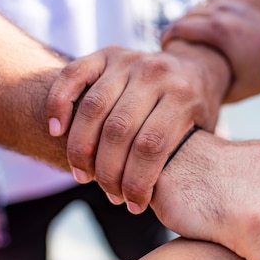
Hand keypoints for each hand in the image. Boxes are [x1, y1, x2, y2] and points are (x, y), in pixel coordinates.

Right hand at [45, 43, 229, 212]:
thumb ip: (189, 155)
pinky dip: (59, 102)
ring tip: (81, 175)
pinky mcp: (107, 54)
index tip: (133, 206)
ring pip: (92, 108)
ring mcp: (129, 61)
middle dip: (108, 171)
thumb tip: (172, 198)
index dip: (137, 181)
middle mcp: (155, 74)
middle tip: (109, 194)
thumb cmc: (196, 111)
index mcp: (182, 96)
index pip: (151, 146)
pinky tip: (55, 131)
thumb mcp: (204, 131)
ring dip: (81, 148)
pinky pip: (73, 75)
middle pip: (118, 130)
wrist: (196, 66)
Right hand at [162, 0, 259, 102]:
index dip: (166, 39)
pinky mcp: (239, 4)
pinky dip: (204, 13)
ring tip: (187, 39)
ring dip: (189, 21)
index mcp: (218, 32)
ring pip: (198, 7)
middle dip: (176, 31)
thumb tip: (190, 98)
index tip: (164, 52)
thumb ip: (211, 90)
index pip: (178, 28)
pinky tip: (203, 28)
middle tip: (172, 47)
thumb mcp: (234, 89)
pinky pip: (211, 3)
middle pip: (185, 17)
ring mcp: (231, 5)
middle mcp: (222, 13)